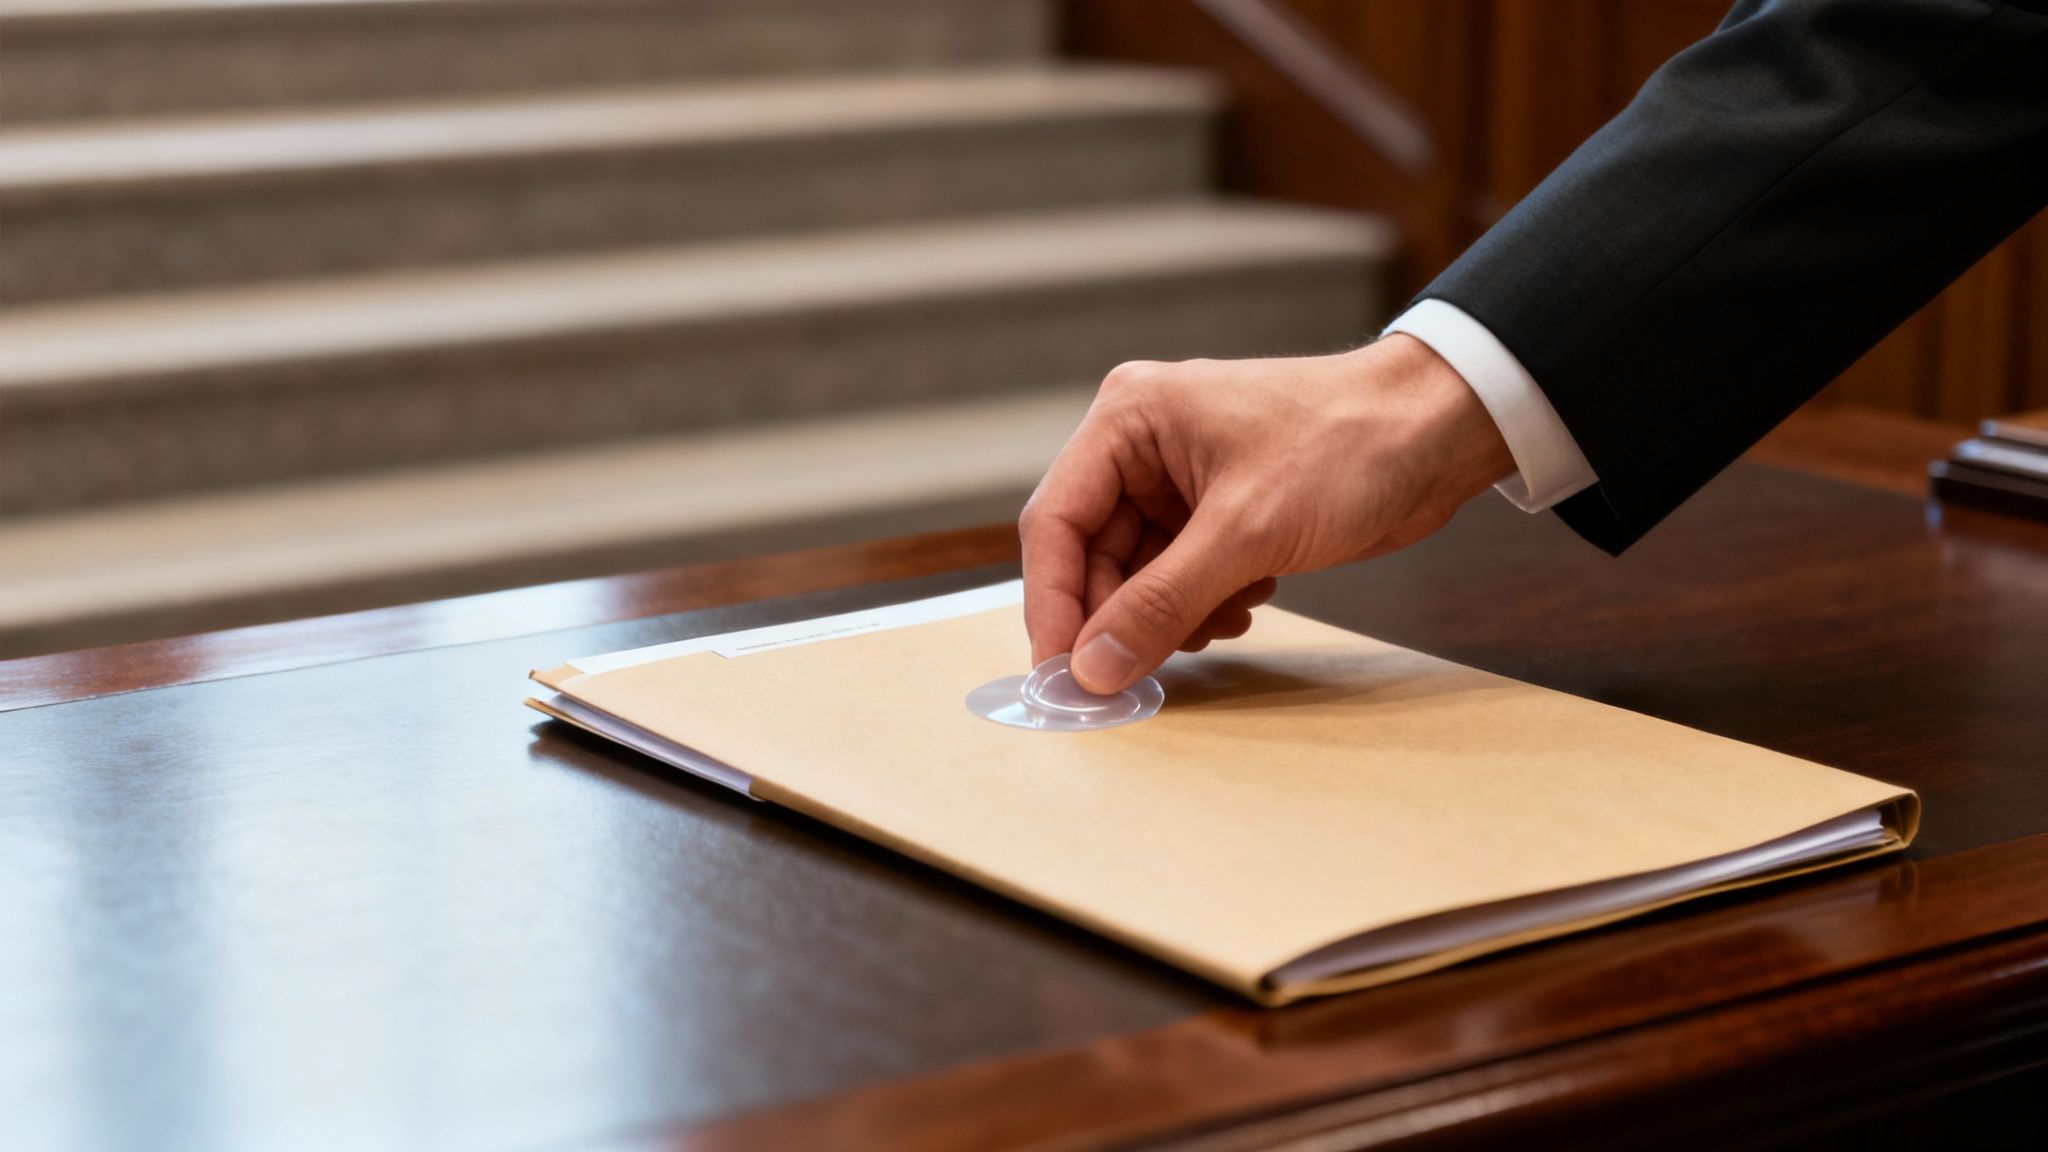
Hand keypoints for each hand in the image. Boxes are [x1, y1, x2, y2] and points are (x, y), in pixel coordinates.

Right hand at [1019, 334, 1515, 693]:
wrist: (1438, 433)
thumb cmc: (1348, 445)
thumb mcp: (1244, 532)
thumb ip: (1160, 604)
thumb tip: (1093, 668)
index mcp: (1129, 421)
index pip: (1056, 522)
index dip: (1052, 604)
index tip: (1063, 673)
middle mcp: (1143, 447)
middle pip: (1093, 557)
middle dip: (1123, 616)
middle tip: (1137, 675)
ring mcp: (1181, 483)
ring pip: (1138, 577)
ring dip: (1172, 615)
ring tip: (1225, 614)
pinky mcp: (1218, 514)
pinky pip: (1180, 579)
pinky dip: (1205, 605)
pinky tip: (1249, 600)